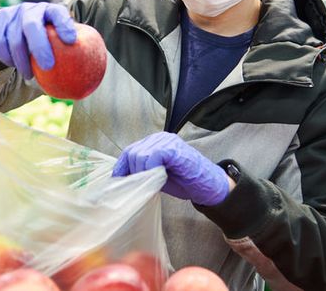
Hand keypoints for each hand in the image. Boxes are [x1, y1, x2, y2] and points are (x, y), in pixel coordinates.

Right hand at [0, 2, 76, 79]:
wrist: (3, 22)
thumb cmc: (38, 33)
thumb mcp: (51, 33)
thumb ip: (65, 47)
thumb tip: (86, 75)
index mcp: (47, 10)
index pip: (57, 12)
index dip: (64, 24)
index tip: (72, 41)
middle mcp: (29, 10)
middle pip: (32, 26)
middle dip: (40, 46)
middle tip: (49, 67)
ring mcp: (11, 16)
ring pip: (14, 39)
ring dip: (22, 61)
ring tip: (30, 76)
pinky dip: (7, 58)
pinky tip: (15, 67)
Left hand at [113, 132, 230, 206]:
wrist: (208, 185)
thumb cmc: (185, 181)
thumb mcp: (158, 176)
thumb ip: (143, 172)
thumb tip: (123, 179)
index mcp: (154, 143)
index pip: (130, 151)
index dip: (121, 167)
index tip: (117, 181)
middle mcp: (159, 138)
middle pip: (132, 153)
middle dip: (133, 172)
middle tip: (140, 186)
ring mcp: (166, 141)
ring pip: (139, 155)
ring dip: (141, 173)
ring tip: (151, 183)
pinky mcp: (172, 148)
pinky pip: (152, 157)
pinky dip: (150, 169)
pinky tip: (158, 178)